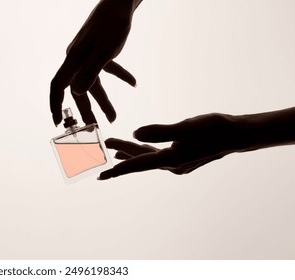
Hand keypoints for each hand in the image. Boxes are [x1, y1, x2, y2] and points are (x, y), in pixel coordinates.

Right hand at [50, 0, 141, 125]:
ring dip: (103, 100)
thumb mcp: (105, 50)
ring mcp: (87, 55)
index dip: (55, 104)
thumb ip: (90, 72)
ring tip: (113, 116)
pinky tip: (133, 83)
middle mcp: (77, 59)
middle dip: (86, 110)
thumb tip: (76, 93)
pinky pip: (106, 69)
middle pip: (78, 90)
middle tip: (94, 127)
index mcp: (74, 59)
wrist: (119, 2)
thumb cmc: (112, 24)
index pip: (58, 85)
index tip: (57, 122)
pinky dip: (119, 76)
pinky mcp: (99, 50)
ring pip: (92, 83)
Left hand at [99, 113, 251, 178]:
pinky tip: (139, 146)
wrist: (237, 134)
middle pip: (140, 159)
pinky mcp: (182, 156)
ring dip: (132, 151)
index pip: (138, 166)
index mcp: (171, 160)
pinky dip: (145, 150)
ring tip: (115, 149)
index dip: (118, 170)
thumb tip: (135, 134)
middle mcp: (172, 165)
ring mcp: (177, 162)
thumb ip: (159, 131)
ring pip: (148, 156)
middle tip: (103, 147)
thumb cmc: (214, 128)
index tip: (101, 176)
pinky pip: (157, 155)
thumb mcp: (186, 127)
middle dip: (122, 152)